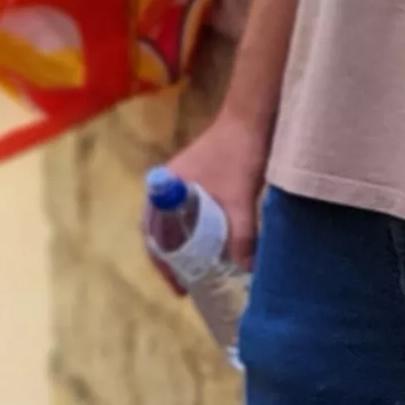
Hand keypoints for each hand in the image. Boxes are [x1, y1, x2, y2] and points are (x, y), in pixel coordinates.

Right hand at [159, 108, 270, 267]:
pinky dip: (197, 232)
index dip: (162, 262)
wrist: (250, 118)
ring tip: (201, 269)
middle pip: (161, 230)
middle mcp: (169, 185)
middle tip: (189, 283)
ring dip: (184, 246)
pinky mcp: (200, 178)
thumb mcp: (240, 200)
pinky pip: (190, 213)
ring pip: (176, 221)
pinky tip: (215, 244)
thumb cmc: (238, 154)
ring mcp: (184, 181)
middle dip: (171, 259)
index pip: (153, 233)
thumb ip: (241, 235)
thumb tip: (246, 270)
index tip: (178, 287)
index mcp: (168, 188)